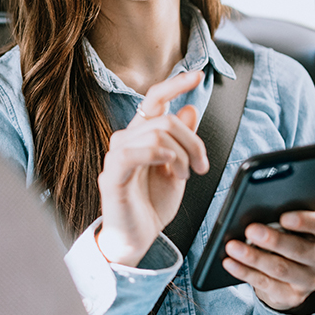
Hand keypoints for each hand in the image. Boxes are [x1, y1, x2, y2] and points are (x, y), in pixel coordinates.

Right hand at [95, 71, 208, 266]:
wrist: (136, 239)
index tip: (198, 75)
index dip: (175, 84)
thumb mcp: (177, 168)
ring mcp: (117, 155)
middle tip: (202, 166)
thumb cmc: (152, 204)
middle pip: (166, 119)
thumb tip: (190, 108)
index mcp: (141, 134)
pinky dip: (159, 155)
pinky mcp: (112, 174)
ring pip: (157, 134)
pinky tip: (168, 168)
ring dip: (181, 156)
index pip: (155, 99)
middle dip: (193, 142)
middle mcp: (126, 138)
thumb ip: (183, 140)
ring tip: (183, 176)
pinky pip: (136, 151)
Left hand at [223, 205, 314, 313]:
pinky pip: (266, 284)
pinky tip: (230, 263)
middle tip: (250, 230)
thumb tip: (259, 202)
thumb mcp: (291, 224)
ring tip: (232, 246)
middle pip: (301, 249)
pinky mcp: (292, 296)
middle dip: (274, 240)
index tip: (284, 217)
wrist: (289, 276)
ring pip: (281, 268)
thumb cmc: (287, 237)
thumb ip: (284, 211)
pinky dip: (245, 272)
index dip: (306, 221)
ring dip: (254, 257)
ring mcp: (309, 280)